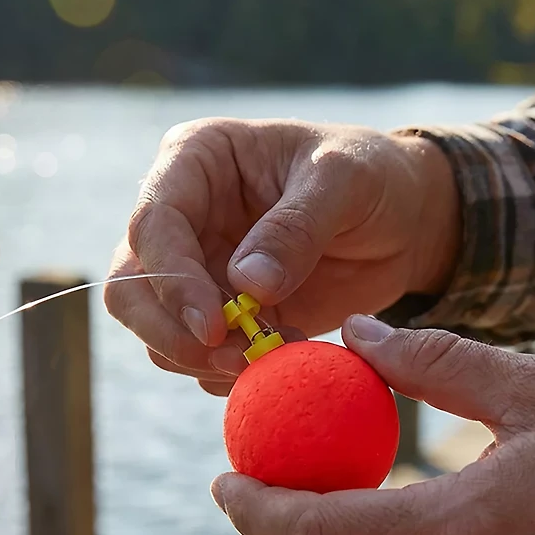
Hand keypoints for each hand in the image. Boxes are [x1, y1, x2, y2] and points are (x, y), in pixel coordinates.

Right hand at [104, 118, 458, 394]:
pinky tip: (282, 357)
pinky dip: (231, 372)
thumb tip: (247, 284)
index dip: (172, 281)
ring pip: (159, 332)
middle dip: (173, 334)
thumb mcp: (344, 181)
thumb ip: (296, 226)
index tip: (213, 327)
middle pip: (132, 288)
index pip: (152, 225)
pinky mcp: (225, 315)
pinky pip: (201, 358)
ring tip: (273, 354)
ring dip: (205, 361)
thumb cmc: (372, 178)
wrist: (402, 223)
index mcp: (196, 161)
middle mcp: (185, 218)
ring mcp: (201, 271)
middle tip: (232, 359)